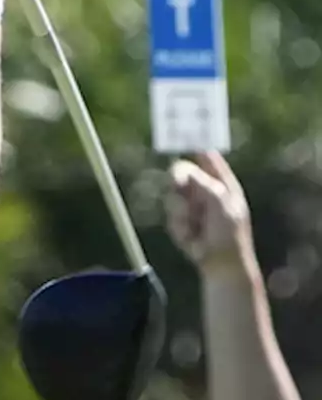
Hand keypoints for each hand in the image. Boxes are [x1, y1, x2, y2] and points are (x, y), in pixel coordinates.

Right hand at [165, 151, 256, 276]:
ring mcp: (192, 206)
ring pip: (173, 195)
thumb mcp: (221, 204)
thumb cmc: (228, 234)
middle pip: (183, 173)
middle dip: (178, 182)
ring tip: (194, 229)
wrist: (220, 264)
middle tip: (176, 186)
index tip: (183, 135)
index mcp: (224, 184)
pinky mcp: (180, 220)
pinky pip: (170, 215)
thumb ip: (203, 184)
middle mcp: (206, 192)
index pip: (209, 159)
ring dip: (181, 213)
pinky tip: (191, 239)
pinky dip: (179, 227)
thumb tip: (182, 170)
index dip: (196, 147)